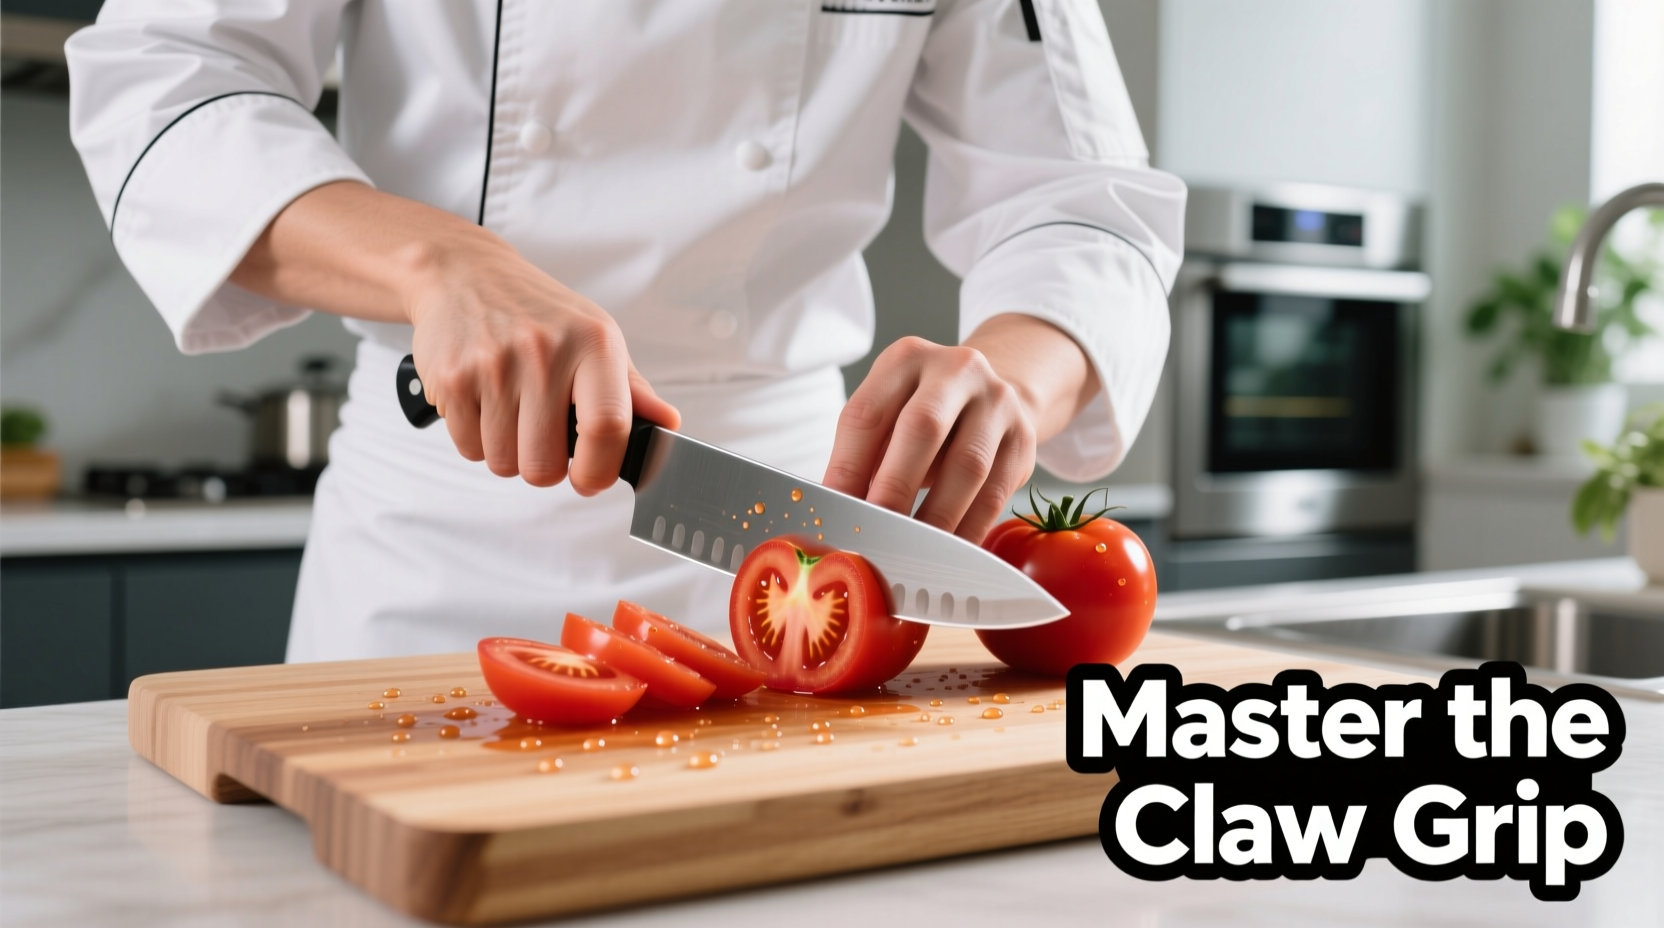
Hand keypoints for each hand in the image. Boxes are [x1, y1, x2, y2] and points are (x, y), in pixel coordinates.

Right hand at [231, 182, 678, 492]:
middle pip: (544, 464)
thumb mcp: (596, 337)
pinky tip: (484, 403)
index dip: (598, 471)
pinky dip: (477, 440)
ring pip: (504, 463)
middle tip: (543, 436)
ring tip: (511, 410)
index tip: (589, 478)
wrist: (464, 274)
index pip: (606, 428)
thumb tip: (668, 426)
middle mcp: (544, 350)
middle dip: (543, 466)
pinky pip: (468, 450)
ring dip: (508, 451)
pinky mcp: (451, 378)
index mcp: (594, 342)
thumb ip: (632, 391)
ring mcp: (494, 365)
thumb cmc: (538, 312)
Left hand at [822, 316, 1098, 542]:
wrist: (991, 396)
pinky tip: (948, 551)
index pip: (867, 414)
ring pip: (968, 465)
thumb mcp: (889, 416)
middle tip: (875, 532)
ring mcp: (997, 402)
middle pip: (923, 428)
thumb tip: (841, 515)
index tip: (836, 512)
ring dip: (935, 517)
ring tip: (910, 552)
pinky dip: (969, 528)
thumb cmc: (924, 413)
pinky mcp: (1023, 438)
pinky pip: (996, 492)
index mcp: (906, 359)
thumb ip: (864, 458)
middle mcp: (956, 370)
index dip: (848, 467)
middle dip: (894, 488)